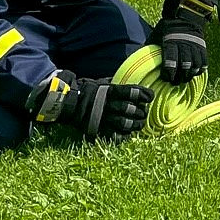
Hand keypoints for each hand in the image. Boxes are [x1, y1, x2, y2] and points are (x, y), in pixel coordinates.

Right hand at [32, 71, 151, 138]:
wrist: (69, 103)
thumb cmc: (89, 91)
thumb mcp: (103, 83)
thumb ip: (118, 86)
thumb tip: (135, 87)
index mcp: (109, 91)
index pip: (130, 92)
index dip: (143, 95)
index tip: (150, 96)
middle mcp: (107, 104)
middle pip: (129, 109)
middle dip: (140, 112)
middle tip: (143, 113)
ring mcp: (102, 118)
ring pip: (124, 123)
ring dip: (135, 125)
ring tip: (139, 125)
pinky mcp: (98, 129)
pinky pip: (113, 135)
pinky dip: (123, 136)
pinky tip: (128, 134)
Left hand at [150, 0, 214, 83]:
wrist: (185, 15)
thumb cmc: (167, 27)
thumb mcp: (156, 35)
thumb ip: (150, 47)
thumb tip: (139, 58)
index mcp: (171, 43)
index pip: (170, 63)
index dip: (169, 74)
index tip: (167, 78)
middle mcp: (184, 46)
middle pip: (184, 68)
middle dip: (180, 78)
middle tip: (175, 82)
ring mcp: (195, 47)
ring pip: (195, 67)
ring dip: (190, 75)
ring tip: (185, 78)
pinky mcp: (202, 47)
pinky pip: (204, 63)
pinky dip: (200, 70)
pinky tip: (195, 72)